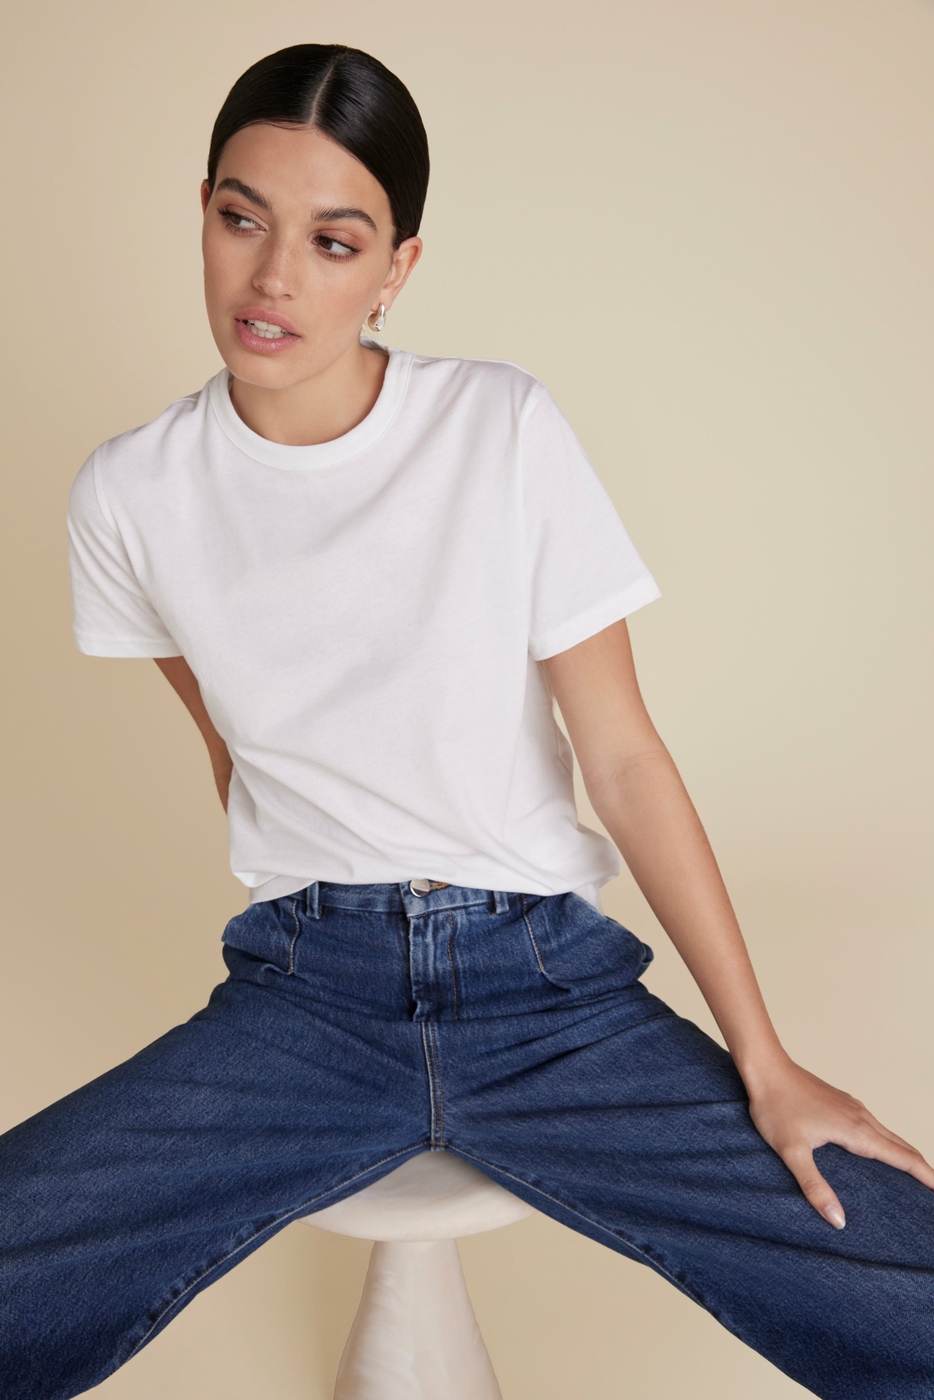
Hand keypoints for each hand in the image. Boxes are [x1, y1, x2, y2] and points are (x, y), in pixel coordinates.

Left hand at [745, 1056, 933, 1227]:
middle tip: (933, 1190)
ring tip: (915, 1176)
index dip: (925, 1175)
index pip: (902, 1157)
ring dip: (906, 1155)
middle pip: (902, 1146)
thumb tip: (839, 1220)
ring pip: (889, 1134)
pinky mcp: (843, 1102)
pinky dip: (889, 1143)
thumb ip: (815, 1186)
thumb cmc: (776, 1107)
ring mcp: (853, 1107)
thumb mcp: (792, 1152)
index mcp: (856, 1130)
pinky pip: (875, 1126)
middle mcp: (861, 1117)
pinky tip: (880, 1151)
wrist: (766, 1069)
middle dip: (921, 1168)